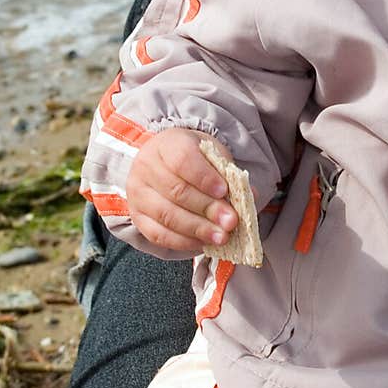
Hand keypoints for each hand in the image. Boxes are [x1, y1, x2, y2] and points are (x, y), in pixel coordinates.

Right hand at [126, 128, 237, 252]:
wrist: (166, 165)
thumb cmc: (194, 160)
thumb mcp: (213, 157)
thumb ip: (229, 175)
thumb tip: (250, 196)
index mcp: (166, 144)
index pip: (182, 160)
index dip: (204, 178)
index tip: (225, 191)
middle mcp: (146, 167)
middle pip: (177, 191)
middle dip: (208, 209)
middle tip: (231, 221)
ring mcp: (137, 193)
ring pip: (167, 215)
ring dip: (198, 229)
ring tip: (222, 237)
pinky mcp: (137, 217)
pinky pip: (158, 235)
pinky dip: (183, 242)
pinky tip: (203, 243)